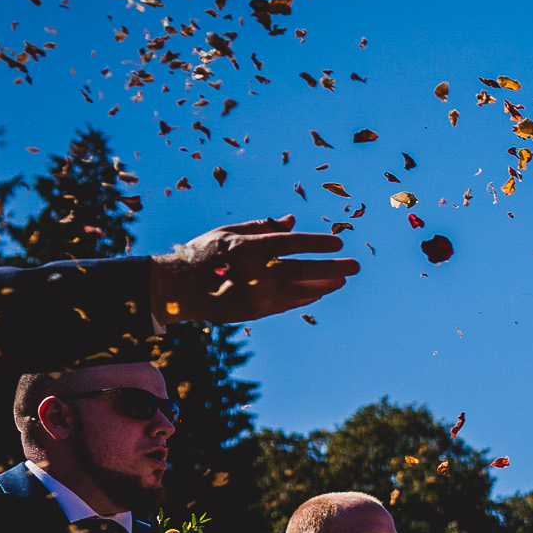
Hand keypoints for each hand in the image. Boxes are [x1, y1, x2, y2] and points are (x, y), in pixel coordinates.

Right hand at [150, 219, 359, 323]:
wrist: (177, 288)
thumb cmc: (204, 254)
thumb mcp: (228, 232)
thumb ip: (262, 227)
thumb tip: (292, 220)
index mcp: (248, 247)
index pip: (291, 244)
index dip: (317, 243)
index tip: (338, 242)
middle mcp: (254, 272)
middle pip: (302, 270)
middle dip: (332, 267)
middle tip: (356, 265)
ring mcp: (256, 294)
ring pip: (300, 291)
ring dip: (325, 285)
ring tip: (343, 279)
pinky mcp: (255, 312)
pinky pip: (289, 304)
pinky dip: (307, 297)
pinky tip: (320, 291)